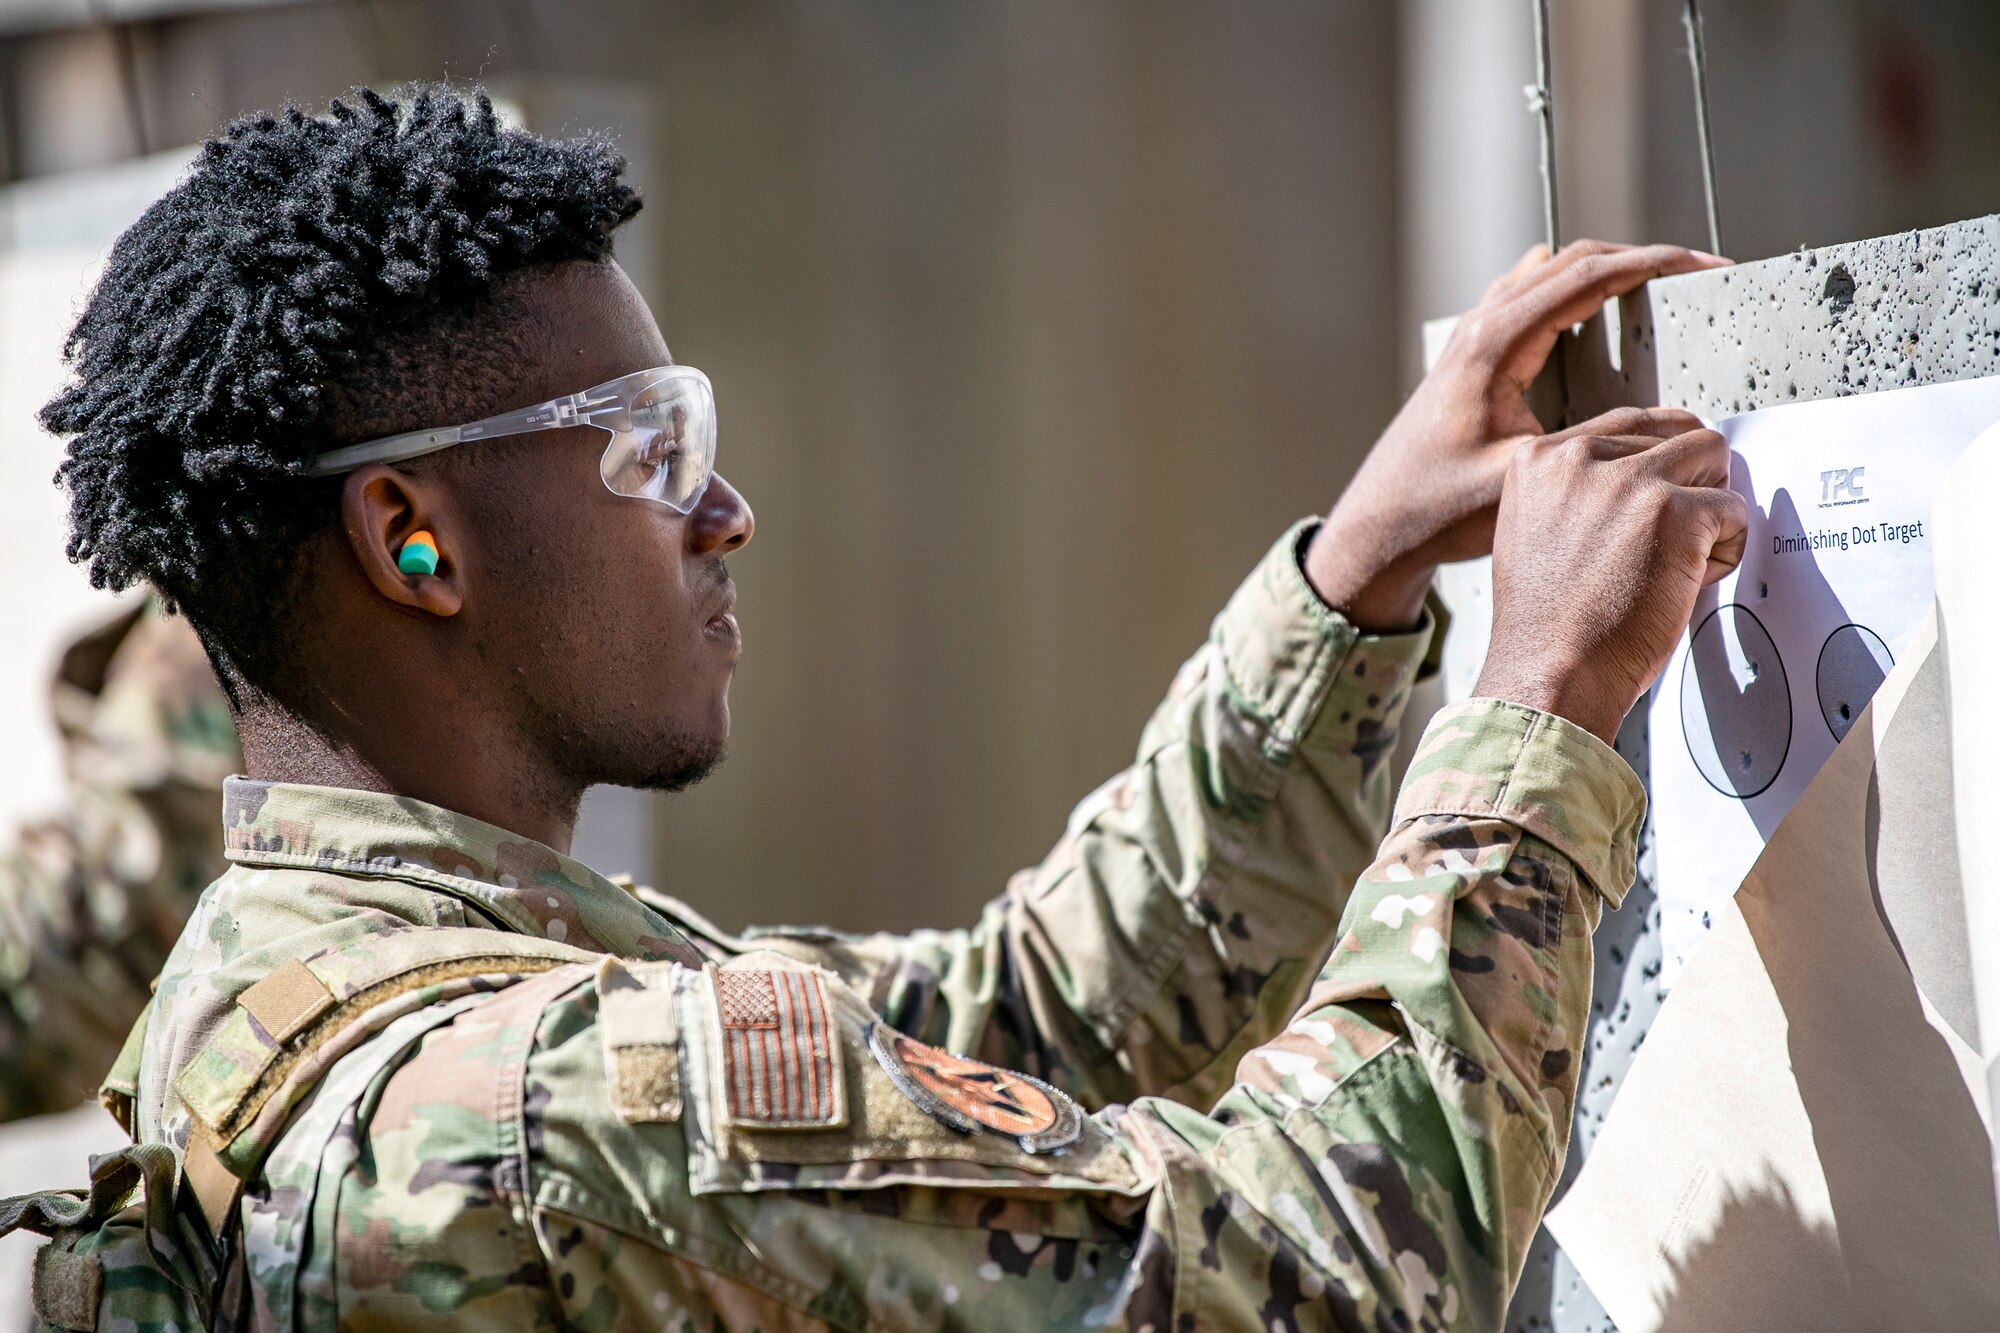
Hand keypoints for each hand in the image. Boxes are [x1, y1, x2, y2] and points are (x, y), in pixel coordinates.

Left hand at [1305, 241, 1729, 630]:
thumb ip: (1593, 446)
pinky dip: (1578, 294)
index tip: (1705, 264)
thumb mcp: (1525, 478)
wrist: (1380, 528)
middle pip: (1573, 262)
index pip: (1587, 277)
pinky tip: (1607, 318)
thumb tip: (1663, 424)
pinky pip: (1534, 301)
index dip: (1654, 264)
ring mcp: (1474, 338)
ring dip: (1609, 272)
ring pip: (1552, 275)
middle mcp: (1481, 329)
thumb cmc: (1438, 510)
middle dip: (1641, 259)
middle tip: (1700, 271)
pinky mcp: (1474, 358)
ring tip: (1665, 287)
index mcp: (1494, 345)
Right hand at [1473, 408, 1747, 743]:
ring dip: (1710, 506)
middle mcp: (1579, 458)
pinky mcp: (1673, 512)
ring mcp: (1628, 481)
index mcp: (1538, 459)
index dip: (1657, 465)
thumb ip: (1578, 492)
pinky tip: (1688, 581)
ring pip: (1713, 455)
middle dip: (1688, 481)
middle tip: (1671, 537)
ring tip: (1681, 557)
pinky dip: (1725, 550)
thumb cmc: (1545, 625)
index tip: (1655, 505)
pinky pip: (1734, 508)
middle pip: (1678, 433)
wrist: (1548, 673)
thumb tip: (1643, 477)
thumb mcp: (1536, 532)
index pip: (1629, 424)